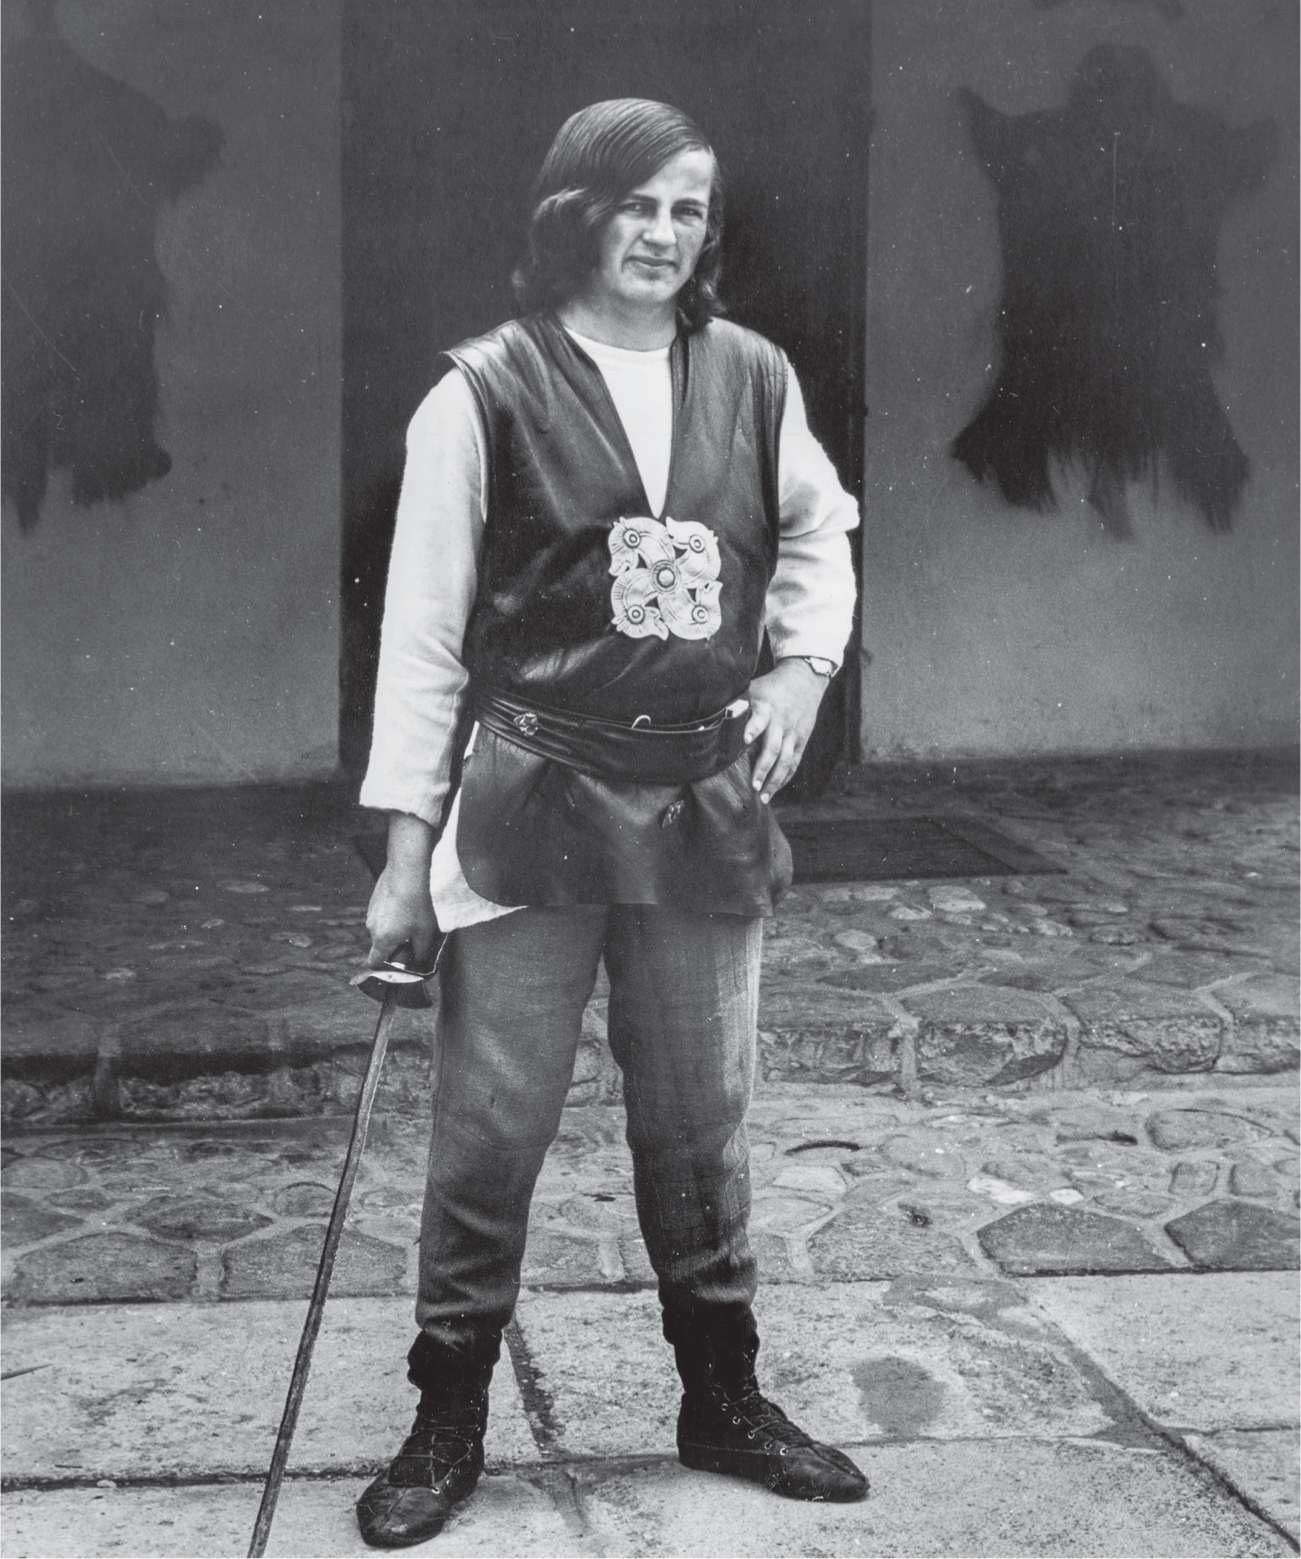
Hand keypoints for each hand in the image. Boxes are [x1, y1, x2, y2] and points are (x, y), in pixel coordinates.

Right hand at [365, 813, 438, 967]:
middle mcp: (371, 926)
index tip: (396, 966)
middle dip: (396, 945)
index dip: (384, 968)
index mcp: (381, 939)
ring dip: (395, 927)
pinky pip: (384, 912)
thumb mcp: (425, 932)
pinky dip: (393, 913)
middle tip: (415, 938)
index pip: (374, 962)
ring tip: (413, 916)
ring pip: (383, 927)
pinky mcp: (375, 898)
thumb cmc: (418, 903)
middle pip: (381, 944)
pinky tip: (408, 903)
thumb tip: (418, 963)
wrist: (408, 870)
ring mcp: (371, 910)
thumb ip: (420, 952)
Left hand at [743, 658, 829, 802]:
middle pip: (774, 747)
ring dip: (775, 780)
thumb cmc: (771, 686)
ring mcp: (793, 732)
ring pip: (786, 760)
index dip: (752, 728)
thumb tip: (711, 717)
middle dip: (763, 768)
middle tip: (754, 785)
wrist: (805, 679)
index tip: (745, 740)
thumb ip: (737, 703)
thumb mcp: (753, 688)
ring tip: (764, 796)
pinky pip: (794, 762)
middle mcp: (781, 721)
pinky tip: (775, 790)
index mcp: (766, 707)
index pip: (760, 718)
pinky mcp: (802, 739)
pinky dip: (785, 777)